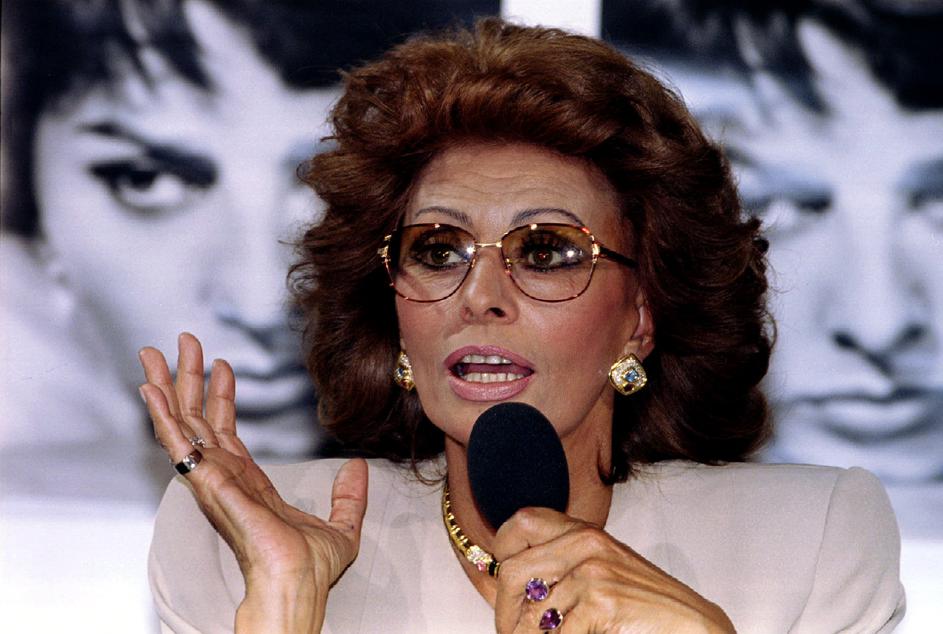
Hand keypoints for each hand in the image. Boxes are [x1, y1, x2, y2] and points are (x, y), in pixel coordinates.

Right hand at [139, 332, 367, 632]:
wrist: (297, 584)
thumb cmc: (309, 569)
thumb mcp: (342, 526)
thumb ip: (349, 497)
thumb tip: (360, 468)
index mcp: (250, 483)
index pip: (228, 431)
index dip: (223, 396)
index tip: (223, 365)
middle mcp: (224, 476)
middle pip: (200, 417)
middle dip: (189, 378)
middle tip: (184, 341)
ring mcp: (212, 478)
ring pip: (183, 422)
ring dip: (167, 385)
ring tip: (150, 353)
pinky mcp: (207, 481)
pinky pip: (178, 443)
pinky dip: (161, 414)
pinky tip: (150, 388)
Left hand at [492, 507, 733, 633]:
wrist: (694, 626)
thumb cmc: (643, 606)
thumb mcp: (599, 572)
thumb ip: (559, 567)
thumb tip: (501, 581)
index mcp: (583, 530)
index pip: (520, 522)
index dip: (499, 553)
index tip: (498, 585)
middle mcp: (586, 542)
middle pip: (512, 570)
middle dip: (503, 610)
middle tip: (509, 632)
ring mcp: (594, 570)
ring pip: (530, 612)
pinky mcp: (602, 600)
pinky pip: (555, 633)